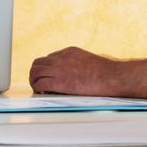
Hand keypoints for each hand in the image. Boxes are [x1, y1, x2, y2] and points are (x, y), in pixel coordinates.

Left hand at [29, 47, 146, 97]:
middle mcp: (60, 58)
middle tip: (38, 83)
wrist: (112, 77)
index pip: (49, 58)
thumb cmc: (107, 73)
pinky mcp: (59, 82)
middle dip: (36, 73)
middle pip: (38, 63)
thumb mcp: (90, 62)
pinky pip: (40, 84)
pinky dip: (37, 89)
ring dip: (34, 81)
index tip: (48, 77)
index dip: (46, 69)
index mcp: (69, 52)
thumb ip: (79, 64)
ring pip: (35, 72)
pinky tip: (42, 94)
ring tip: (38, 89)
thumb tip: (79, 74)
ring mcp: (58, 69)